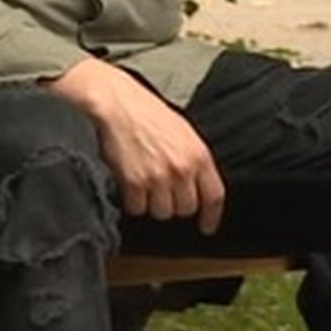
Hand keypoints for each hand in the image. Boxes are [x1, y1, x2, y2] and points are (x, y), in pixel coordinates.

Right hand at [47, 58, 224, 234]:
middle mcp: (182, 169)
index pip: (214, 197)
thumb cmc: (147, 113)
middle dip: (175, 203)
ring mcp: (158, 178)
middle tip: (162, 189)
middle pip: (186, 209)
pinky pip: (138, 208)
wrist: (117, 103)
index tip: (206, 227)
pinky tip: (129, 182)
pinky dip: (132, 200)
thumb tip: (199, 187)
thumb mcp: (183, 132)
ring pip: (162, 212)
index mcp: (199, 155)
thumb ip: (194, 160)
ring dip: (153, 203)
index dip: (211, 216)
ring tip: (144, 182)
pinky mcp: (134, 183)